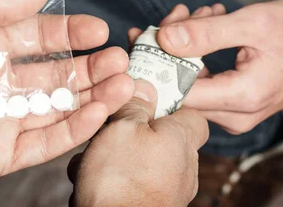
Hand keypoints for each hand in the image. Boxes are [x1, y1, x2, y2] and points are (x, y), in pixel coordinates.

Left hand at [0, 0, 133, 182]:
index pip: (39, 39)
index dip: (70, 34)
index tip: (98, 29)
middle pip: (56, 75)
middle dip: (90, 67)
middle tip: (119, 59)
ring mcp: (2, 118)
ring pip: (58, 108)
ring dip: (93, 96)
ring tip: (123, 84)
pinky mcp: (1, 154)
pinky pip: (45, 141)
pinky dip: (75, 128)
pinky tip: (98, 111)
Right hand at [68, 80, 208, 206]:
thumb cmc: (121, 183)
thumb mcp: (121, 128)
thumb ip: (134, 105)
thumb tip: (143, 87)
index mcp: (182, 140)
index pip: (191, 114)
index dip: (167, 104)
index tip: (142, 98)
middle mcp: (183, 168)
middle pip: (160, 137)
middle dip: (130, 132)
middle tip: (106, 131)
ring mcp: (169, 191)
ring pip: (140, 161)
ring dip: (115, 158)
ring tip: (92, 161)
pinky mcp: (151, 206)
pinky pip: (133, 184)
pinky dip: (113, 181)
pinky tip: (91, 182)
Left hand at [156, 0, 282, 134]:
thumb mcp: (253, 24)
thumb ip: (207, 33)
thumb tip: (163, 38)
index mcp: (241, 98)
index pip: (178, 91)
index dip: (156, 62)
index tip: (147, 32)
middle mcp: (234, 115)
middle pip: (179, 87)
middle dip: (169, 47)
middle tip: (178, 13)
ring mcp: (231, 113)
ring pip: (187, 81)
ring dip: (183, 46)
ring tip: (197, 13)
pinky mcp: (230, 104)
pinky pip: (200, 81)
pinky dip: (195, 53)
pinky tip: (203, 25)